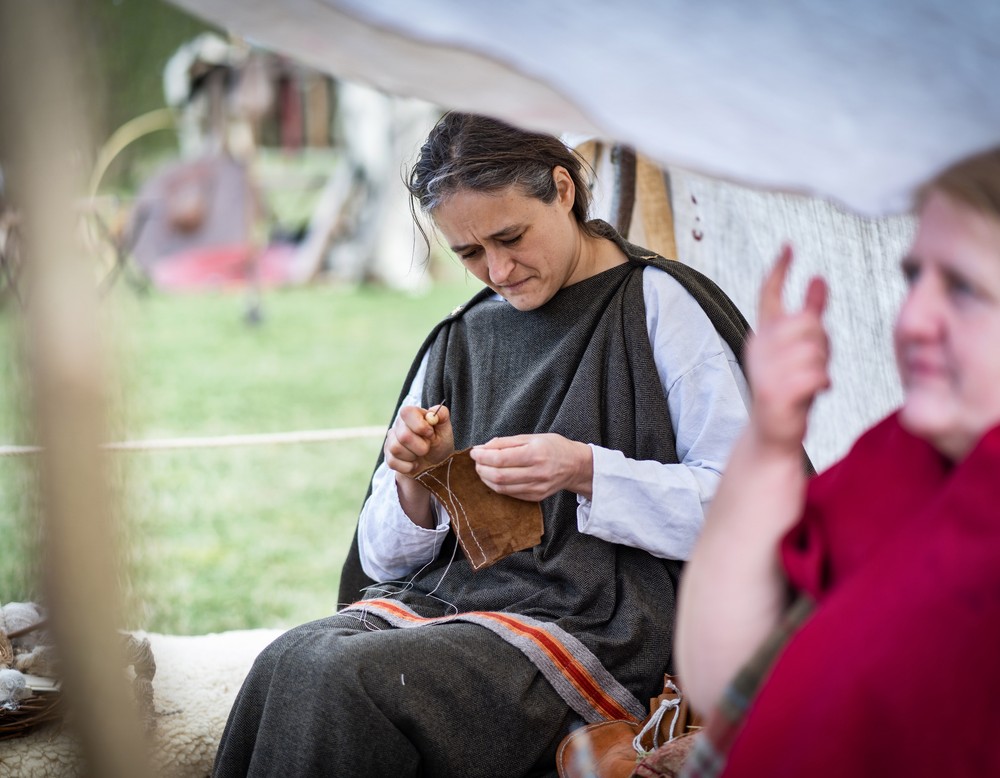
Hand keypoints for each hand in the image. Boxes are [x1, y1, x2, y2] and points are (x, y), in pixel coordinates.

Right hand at [384, 403, 454, 476]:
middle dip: (421, 446)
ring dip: (413, 456)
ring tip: (420, 455)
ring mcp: (391, 441)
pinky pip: (392, 462)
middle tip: (427, 447)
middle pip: (404, 436)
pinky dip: (408, 467)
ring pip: (396, 449)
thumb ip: (442, 416)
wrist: (434, 465)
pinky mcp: (388, 456)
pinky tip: (414, 463)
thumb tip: (434, 412)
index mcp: (412, 415)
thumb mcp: (445, 429)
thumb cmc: (439, 444)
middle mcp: (399, 425)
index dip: (420, 426)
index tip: (430, 434)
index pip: (407, 413)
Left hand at [470, 433, 592, 501]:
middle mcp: (537, 473)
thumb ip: (506, 442)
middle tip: (477, 462)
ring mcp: (537, 488)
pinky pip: (510, 494)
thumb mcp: (532, 437)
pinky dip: (498, 486)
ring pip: (502, 488)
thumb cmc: (553, 447)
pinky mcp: (536, 497)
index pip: (500, 459)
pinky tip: (495, 478)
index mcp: (535, 454)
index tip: (474, 452)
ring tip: (483, 469)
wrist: (576, 465)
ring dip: (487, 479)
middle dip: (482, 469)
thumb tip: (483, 447)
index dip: (483, 456)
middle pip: (499, 476)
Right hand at [747, 245, 830, 453]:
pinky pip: (816, 375)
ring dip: (822, 367)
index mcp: (762, 334)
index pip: (769, 294)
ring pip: (815, 350)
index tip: (789, 247)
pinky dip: (822, 385)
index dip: (780, 269)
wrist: (772, 436)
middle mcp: (758, 347)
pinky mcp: (773, 392)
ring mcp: (763, 369)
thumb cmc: (789, 391)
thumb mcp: (801, 348)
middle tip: (816, 363)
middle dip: (822, 341)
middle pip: (807, 322)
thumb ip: (809, 314)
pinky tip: (814, 393)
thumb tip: (819, 278)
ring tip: (811, 382)